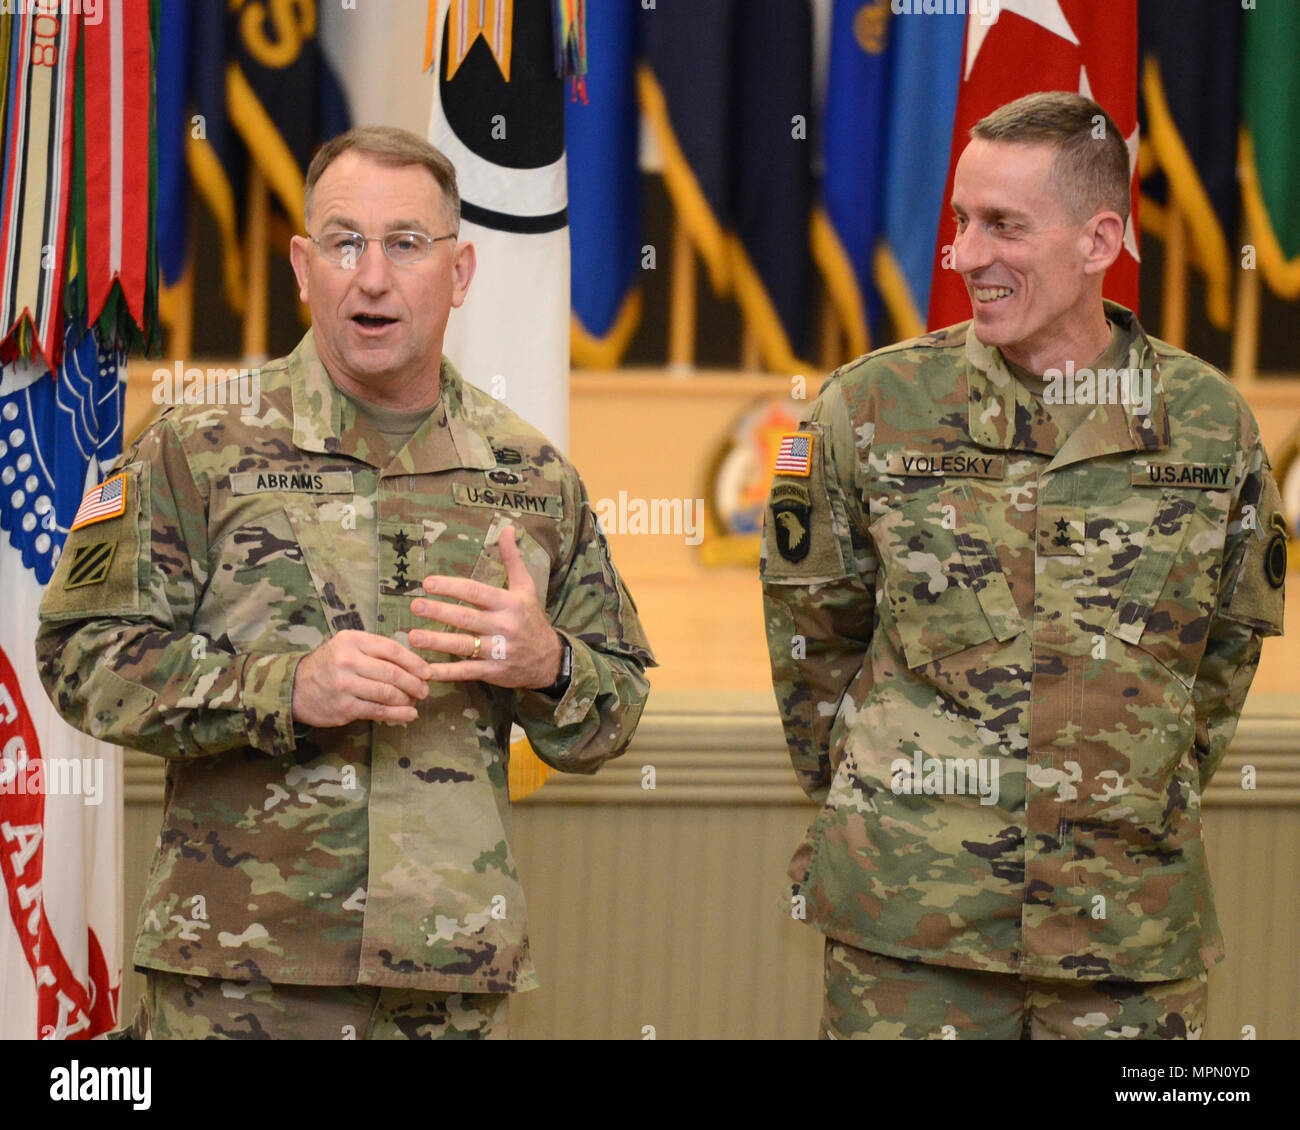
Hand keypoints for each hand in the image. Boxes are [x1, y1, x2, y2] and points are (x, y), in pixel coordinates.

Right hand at [292, 629, 431, 726]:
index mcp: (352, 640)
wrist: (294, 688)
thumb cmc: (330, 665)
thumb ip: (377, 651)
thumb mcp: (348, 647)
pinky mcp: (344, 707)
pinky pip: (379, 711)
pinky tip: (409, 714)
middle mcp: (348, 660)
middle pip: (393, 673)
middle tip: (425, 690)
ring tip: (416, 701)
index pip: (392, 649)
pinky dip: (398, 714)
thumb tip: (414, 664)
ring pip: (388, 693)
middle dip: (415, 683)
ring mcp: (345, 684)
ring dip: (408, 699)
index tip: (427, 671)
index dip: (414, 662)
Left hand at [408, 524, 562, 688]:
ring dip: (437, 642)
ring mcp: (499, 651)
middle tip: (415, 605)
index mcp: (509, 603)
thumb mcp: (526, 588)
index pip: (476, 592)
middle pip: (466, 618)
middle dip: (439, 612)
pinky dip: (446, 672)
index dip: (452, 587)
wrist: (549, 659)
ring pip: (463, 646)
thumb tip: (508, 528)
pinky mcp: (494, 672)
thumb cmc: (530, 618)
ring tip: (413, 637)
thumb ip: (512, 559)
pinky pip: (466, 672)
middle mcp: (504, 626)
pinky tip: (425, 670)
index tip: (428, 583)